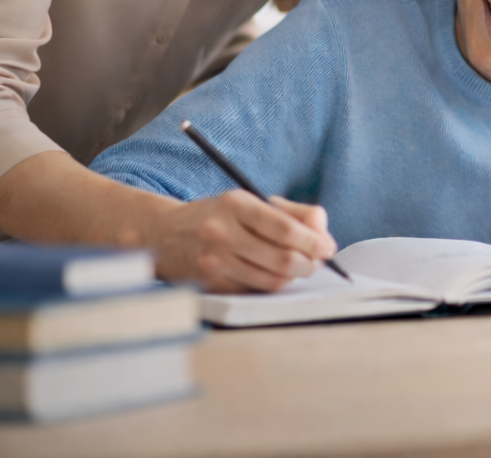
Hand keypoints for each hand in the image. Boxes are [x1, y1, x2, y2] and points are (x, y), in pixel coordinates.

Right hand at [0, 152, 337, 293]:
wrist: (162, 234)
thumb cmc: (219, 216)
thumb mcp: (250, 202)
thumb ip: (292, 213)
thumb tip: (324, 234)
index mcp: (235, 204)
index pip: (283, 228)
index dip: (313, 241)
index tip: (328, 247)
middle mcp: (221, 232)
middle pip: (282, 258)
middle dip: (309, 262)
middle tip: (318, 260)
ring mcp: (213, 261)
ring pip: (271, 278)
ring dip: (294, 275)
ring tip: (300, 266)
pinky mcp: (210, 283)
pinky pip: (254, 289)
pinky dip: (272, 284)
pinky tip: (275, 274)